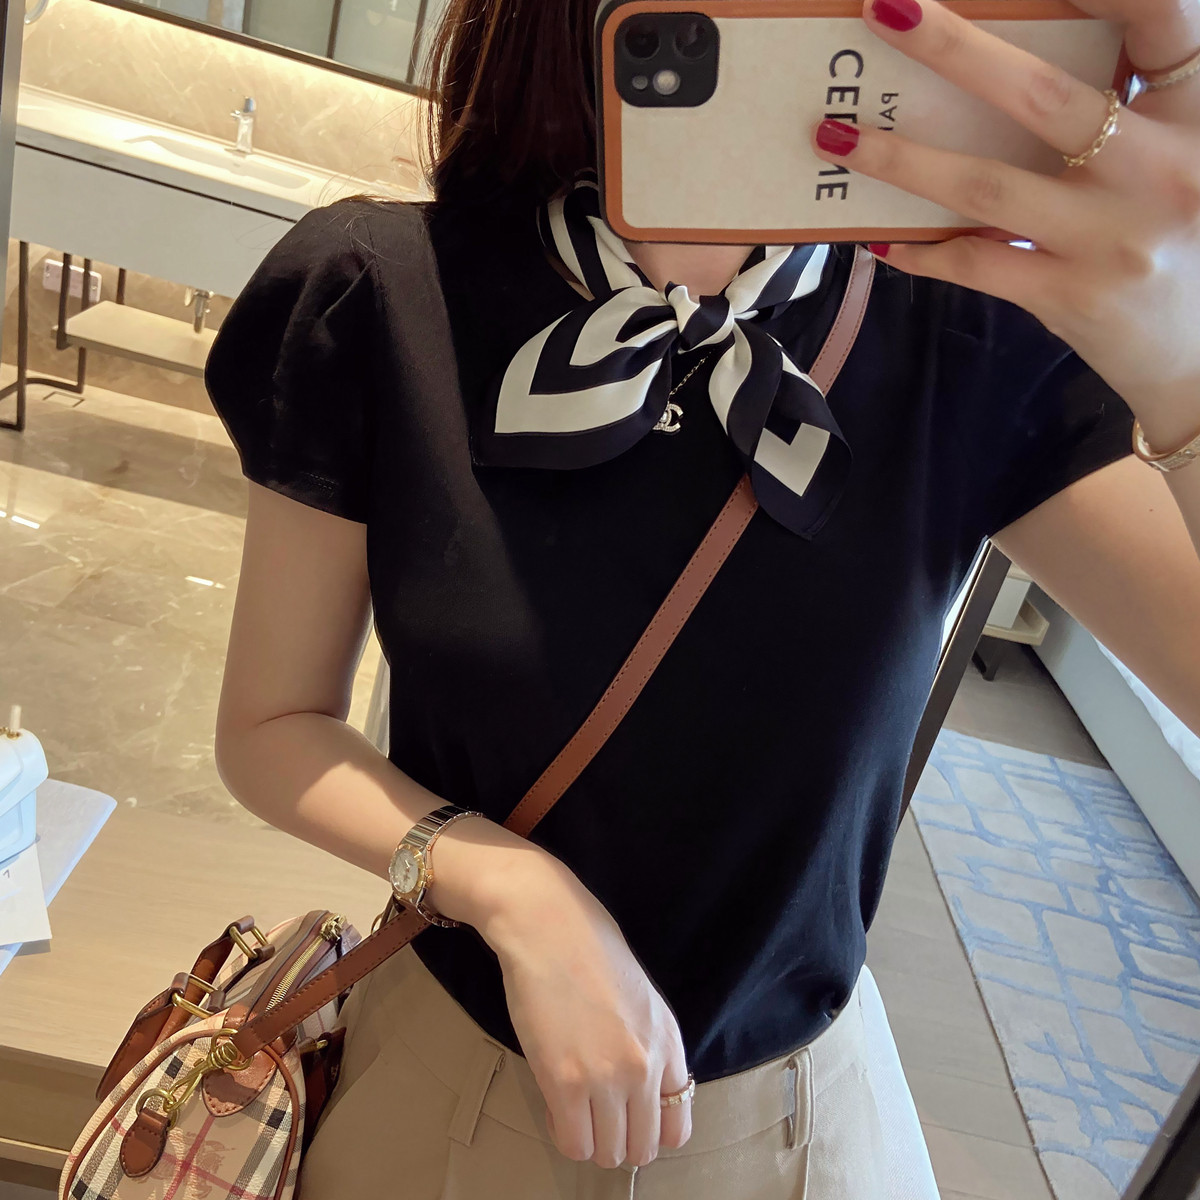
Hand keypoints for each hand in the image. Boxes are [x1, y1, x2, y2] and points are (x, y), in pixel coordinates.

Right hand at [436, 833, 692, 1168]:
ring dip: (591, 1139)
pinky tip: (557, 1105)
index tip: (628, 1116)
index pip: (677, 1124)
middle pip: (643, 1147)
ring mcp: (606, 1078)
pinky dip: (564, 1133)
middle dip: (619, 1140)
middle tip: (597, 1116)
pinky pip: (572, 1143)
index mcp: (669, 1042)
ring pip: (608, 1153)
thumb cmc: (589, 948)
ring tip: (575, 1109)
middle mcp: (646, 1067)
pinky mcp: (564, 1083)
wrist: (547, 924)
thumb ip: (648, 1045)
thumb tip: (640, 1090)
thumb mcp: (642, 997)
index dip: (649, 1128)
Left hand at [811, 0, 1199, 449]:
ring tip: (835, 137)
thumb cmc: (1187, 242)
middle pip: (1045, 92)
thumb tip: (1000, 76)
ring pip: (990, 185)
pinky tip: (880, 240)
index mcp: (1194, 111)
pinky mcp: (1073, 295)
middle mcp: (1159, 166)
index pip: (1160, 18)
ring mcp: (1112, 236)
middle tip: (884, 7)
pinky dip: (923, 252)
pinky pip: (979, 263)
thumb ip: (1126, 109)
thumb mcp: (1183, 156)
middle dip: (954, 47)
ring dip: (902, 160)